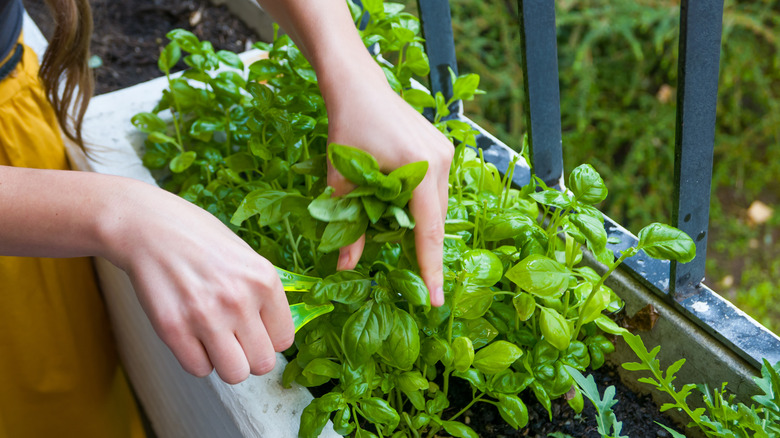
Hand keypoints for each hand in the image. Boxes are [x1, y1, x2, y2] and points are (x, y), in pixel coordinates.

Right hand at [103, 180, 294, 383]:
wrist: (148, 226)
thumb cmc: (198, 239)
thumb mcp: (246, 256)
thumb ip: (263, 294)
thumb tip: (274, 333)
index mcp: (263, 280)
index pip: (284, 340)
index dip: (268, 338)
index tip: (255, 330)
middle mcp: (239, 300)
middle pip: (262, 363)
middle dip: (249, 355)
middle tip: (234, 338)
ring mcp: (206, 316)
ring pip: (234, 374)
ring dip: (225, 362)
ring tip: (213, 339)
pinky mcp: (173, 329)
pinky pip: (199, 369)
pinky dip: (196, 359)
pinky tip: (191, 335)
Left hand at [323, 74, 452, 306]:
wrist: (358, 86)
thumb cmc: (346, 128)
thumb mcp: (342, 180)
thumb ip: (348, 226)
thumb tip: (344, 267)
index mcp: (418, 169)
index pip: (428, 231)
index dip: (431, 269)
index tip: (436, 300)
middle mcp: (440, 161)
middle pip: (435, 220)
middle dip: (423, 249)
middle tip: (414, 279)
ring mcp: (446, 152)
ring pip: (437, 205)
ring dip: (420, 224)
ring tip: (398, 236)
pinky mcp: (442, 147)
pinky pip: (436, 189)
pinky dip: (421, 205)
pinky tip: (402, 209)